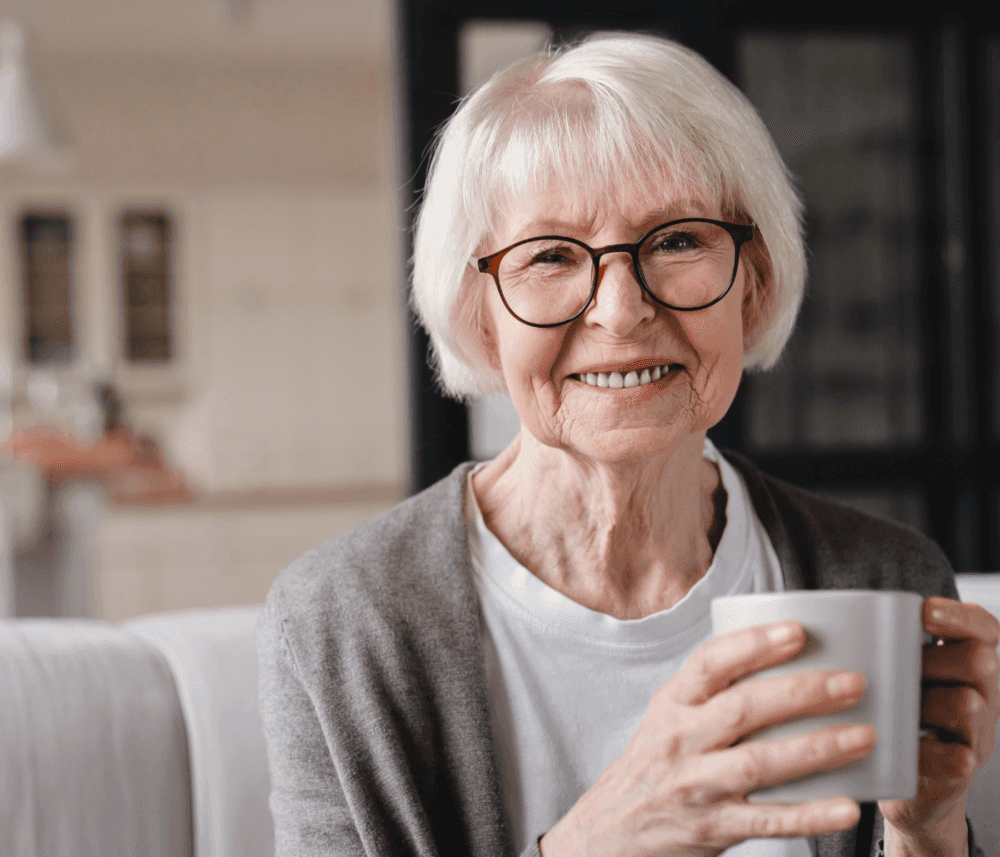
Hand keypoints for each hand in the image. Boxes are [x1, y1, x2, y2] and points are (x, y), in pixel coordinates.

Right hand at [540, 621, 876, 856]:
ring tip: (864, 735)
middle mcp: (681, 740)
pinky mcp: (713, 828)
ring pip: (760, 762)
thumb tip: (785, 658)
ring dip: (817, 748)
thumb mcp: (668, 717)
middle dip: (803, 693)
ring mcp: (697, 786)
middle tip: (853, 682)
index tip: (798, 631)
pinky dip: (810, 814)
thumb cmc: (655, 764)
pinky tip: (848, 805)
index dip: (753, 644)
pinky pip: (768, 820)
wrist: (612, 829)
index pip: (709, 663)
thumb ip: (712, 692)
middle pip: (744, 709)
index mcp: (671, 704)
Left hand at [880, 598, 999, 856]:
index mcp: (963, 664)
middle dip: (933, 658)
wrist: (904, 787)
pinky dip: (920, 750)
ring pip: (967, 703)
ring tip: (893, 709)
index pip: (984, 628)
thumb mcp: (892, 677)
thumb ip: (879, 648)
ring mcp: (976, 734)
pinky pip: (952, 755)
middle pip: (980, 660)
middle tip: (898, 667)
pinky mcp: (961, 771)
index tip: (924, 610)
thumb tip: (825, 614)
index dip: (961, 616)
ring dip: (925, 702)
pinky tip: (895, 745)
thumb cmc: (892, 718)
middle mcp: (982, 694)